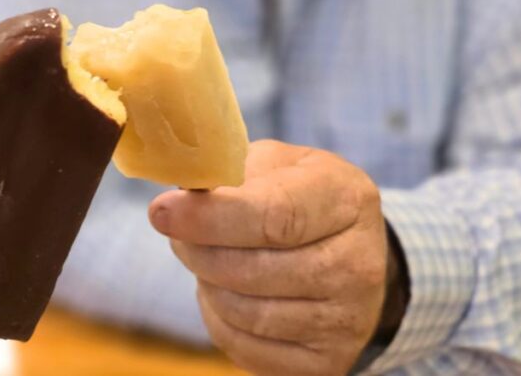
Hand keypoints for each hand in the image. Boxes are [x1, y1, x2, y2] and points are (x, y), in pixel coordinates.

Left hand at [149, 140, 390, 375]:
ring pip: (244, 313)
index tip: (161, 212)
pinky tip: (226, 293)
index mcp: (348, 199)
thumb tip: (179, 193)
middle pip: (251, 270)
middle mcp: (359, 264)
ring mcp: (348, 320)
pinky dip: (219, 319)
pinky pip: (245, 347)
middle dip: (198, 251)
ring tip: (208, 259)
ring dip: (207, 284)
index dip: (209, 218)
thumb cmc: (299, 197)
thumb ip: (230, 170)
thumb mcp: (277, 164)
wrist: (351, 253)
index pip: (273, 216)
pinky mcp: (327, 361)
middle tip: (179, 233)